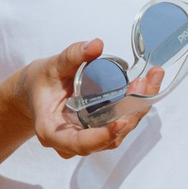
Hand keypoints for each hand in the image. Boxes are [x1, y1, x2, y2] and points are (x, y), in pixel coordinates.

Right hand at [19, 41, 160, 159]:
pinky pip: (120, 126)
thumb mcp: (51, 66)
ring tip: (151, 80)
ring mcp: (87, 140)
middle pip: (106, 139)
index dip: (101, 137)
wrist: (36, 92)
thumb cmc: (40, 82)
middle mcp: (70, 143)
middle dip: (130, 113)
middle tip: (144, 84)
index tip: (120, 122)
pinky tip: (147, 86)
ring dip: (138, 109)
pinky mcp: (99, 133)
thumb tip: (96, 45)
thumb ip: (72, 55)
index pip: (78, 143)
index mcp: (51, 131)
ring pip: (118, 134)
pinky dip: (135, 108)